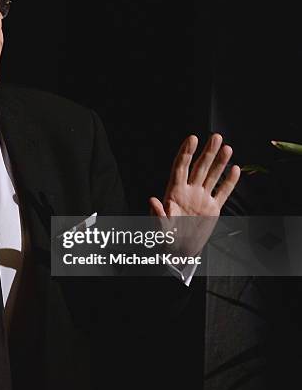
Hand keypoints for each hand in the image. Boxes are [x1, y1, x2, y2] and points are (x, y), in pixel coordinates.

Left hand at [149, 134, 240, 255]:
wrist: (178, 253)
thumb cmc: (165, 241)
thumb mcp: (159, 229)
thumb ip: (157, 215)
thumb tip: (153, 200)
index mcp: (174, 193)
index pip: (181, 167)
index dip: (186, 153)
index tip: (192, 138)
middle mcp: (189, 192)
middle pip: (199, 167)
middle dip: (207, 152)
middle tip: (216, 136)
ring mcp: (201, 199)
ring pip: (212, 176)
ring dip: (220, 162)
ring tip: (227, 147)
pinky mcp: (212, 209)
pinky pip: (223, 192)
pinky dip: (229, 182)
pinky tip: (235, 169)